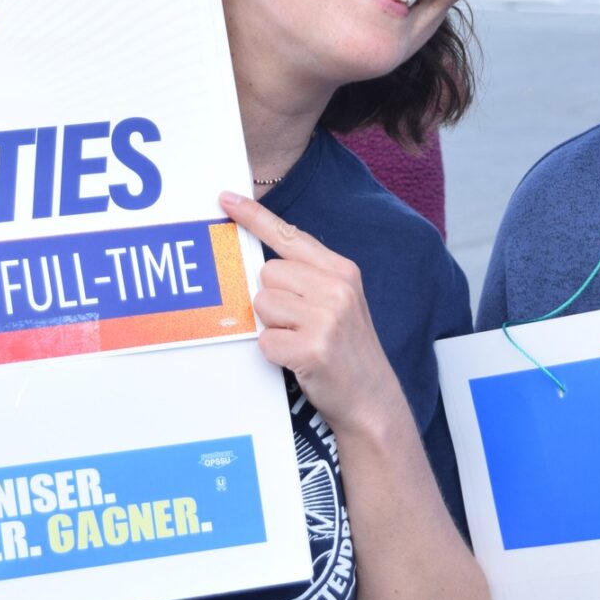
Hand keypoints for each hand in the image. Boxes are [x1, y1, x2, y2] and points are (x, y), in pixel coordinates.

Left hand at [222, 190, 405, 437]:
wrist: (373, 400)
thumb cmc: (346, 351)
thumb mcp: (339, 302)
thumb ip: (307, 277)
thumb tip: (258, 263)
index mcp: (342, 270)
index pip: (290, 234)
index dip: (255, 216)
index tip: (226, 199)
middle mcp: (337, 287)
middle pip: (267, 272)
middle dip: (271, 299)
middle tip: (298, 324)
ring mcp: (328, 316)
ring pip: (262, 303)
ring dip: (272, 327)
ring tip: (299, 341)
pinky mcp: (314, 347)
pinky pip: (265, 339)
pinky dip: (275, 353)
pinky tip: (298, 360)